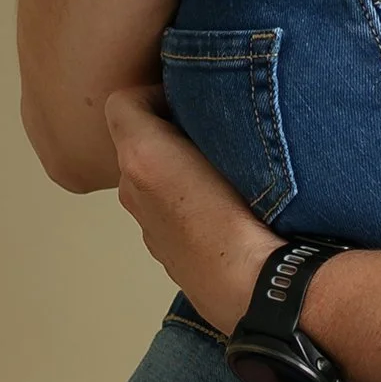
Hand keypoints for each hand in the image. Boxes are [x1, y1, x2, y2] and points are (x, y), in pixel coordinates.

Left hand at [106, 85, 271, 329]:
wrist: (257, 288)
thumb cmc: (247, 211)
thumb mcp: (236, 144)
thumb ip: (209, 113)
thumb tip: (211, 98)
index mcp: (140, 157)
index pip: (123, 102)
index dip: (157, 93)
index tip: (195, 99)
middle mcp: (130, 190)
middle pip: (137, 142)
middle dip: (169, 131)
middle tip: (215, 131)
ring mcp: (146, 227)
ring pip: (152, 180)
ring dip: (179, 170)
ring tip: (226, 172)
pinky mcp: (163, 254)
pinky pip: (168, 211)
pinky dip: (187, 203)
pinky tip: (227, 211)